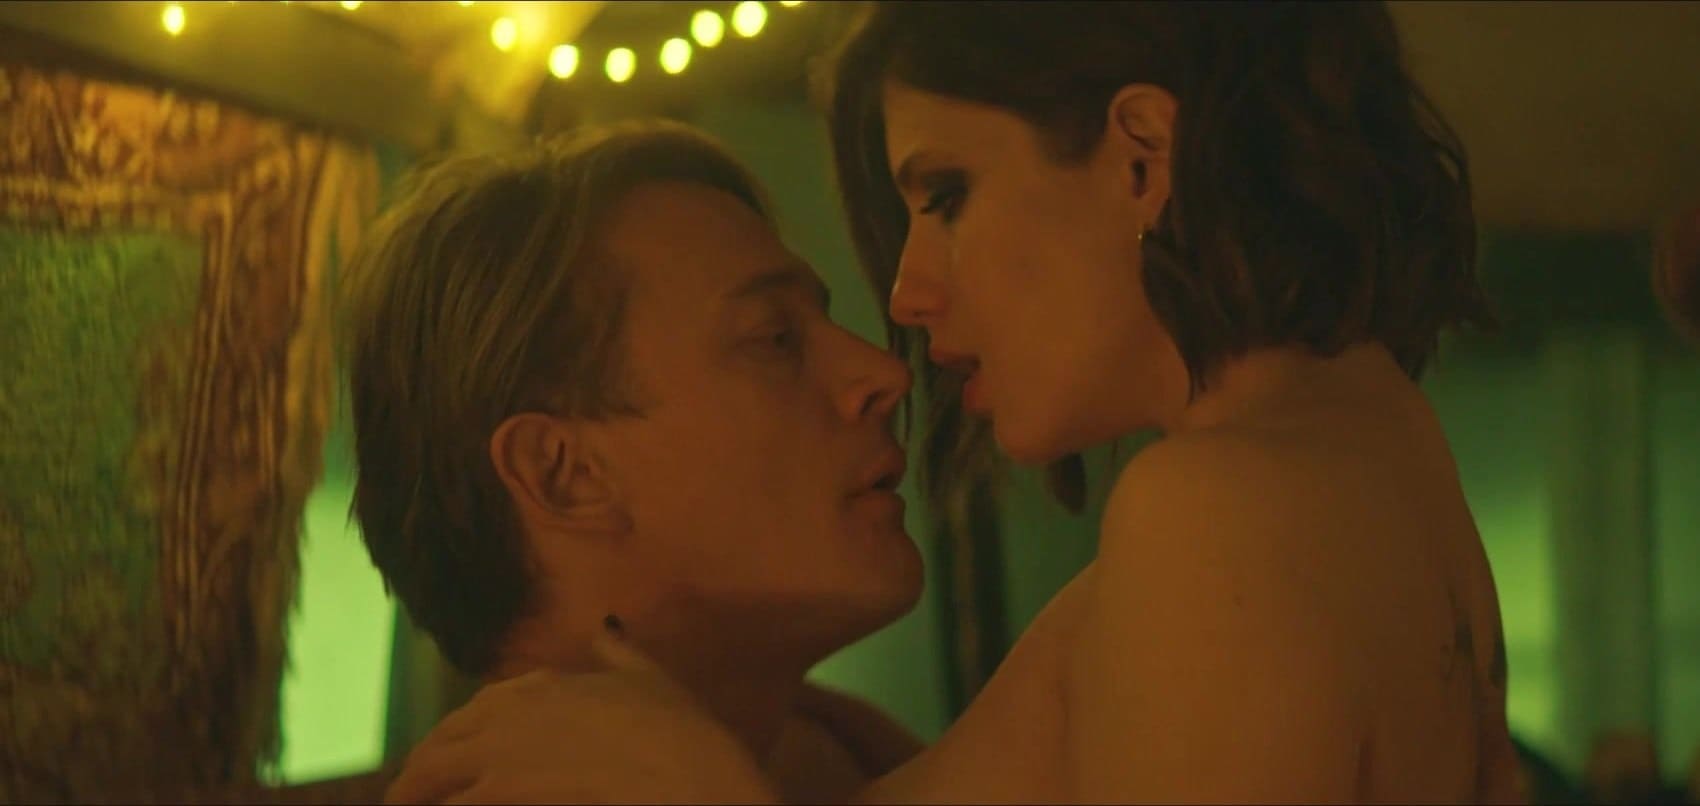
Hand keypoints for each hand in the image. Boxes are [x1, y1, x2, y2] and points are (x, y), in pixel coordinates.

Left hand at [384, 633, 781, 804]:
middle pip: (441, 743)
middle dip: (419, 775)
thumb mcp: (653, 680)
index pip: (476, 710)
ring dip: (417, 795)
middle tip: (408, 799)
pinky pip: (454, 803)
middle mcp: (515, 711)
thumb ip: (620, 653)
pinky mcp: (505, 787)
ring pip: (431, 774)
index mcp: (545, 684)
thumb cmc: (682, 734)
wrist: (694, 777)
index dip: (454, 740)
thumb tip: (605, 625)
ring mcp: (505, 751)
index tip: (445, 764)